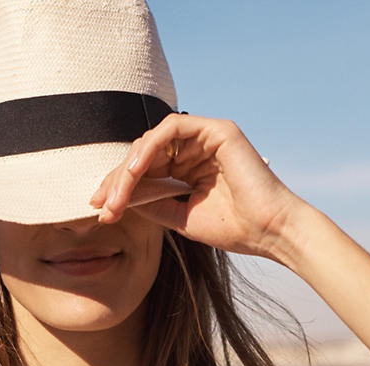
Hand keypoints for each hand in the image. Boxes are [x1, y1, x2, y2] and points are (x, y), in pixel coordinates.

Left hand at [90, 112, 303, 261]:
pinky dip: (149, 149)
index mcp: (189, 168)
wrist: (268, 232)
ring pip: (152, 142)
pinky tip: (135, 173)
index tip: (100, 210)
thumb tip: (118, 199)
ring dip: (129, 169)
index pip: (146, 170)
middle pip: (144, 154)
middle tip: (102, 206)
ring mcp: (205, 137)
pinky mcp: (216, 130)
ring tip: (116, 196)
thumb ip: (153, 204)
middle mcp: (195, 149)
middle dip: (118, 180)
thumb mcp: (181, 218)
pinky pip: (171, 130)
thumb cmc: (234, 229)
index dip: (119, 187)